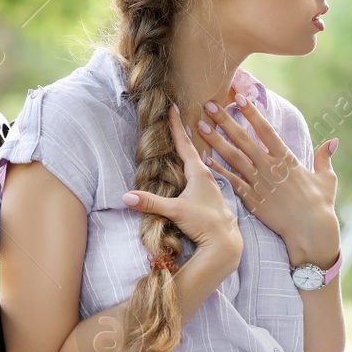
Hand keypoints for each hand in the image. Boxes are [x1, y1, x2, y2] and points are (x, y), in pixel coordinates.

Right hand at [121, 105, 242, 262]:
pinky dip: (194, 168)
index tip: (173, 107)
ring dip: (190, 152)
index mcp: (199, 173)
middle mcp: (207, 176)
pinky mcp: (211, 199)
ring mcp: (211, 187)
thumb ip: (150, 203)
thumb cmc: (204, 223)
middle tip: (178, 118)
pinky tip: (193, 172)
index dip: (176, 126)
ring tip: (184, 141)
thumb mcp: (174, 211)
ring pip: (198, 163)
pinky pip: (200, 177)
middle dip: (183, 135)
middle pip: (192, 150)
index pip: (184, 144)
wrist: (225, 243)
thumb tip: (125, 197)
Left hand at [198, 92, 339, 266]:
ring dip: (215, 140)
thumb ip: (325, 158)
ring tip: (200, 126)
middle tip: (208, 105)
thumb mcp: (327, 178)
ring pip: (233, 157)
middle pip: (243, 139)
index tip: (238, 97)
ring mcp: (259, 183)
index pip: (265, 129)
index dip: (251, 112)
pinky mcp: (252, 199)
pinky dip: (217, 169)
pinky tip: (204, 158)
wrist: (310, 231)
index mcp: (287, 158)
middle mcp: (270, 167)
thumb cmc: (321, 205)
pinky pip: (231, 181)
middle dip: (225, 120)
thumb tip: (333, 141)